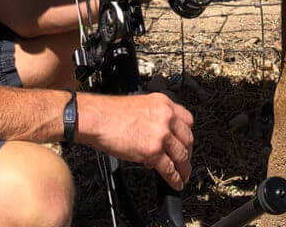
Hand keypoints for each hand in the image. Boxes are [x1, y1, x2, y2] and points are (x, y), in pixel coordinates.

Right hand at [77, 92, 194, 189]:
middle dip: (188, 152)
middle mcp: (166, 117)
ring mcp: (161, 134)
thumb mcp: (140, 106)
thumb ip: (154, 117)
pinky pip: (170, 169)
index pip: (187, 119)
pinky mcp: (154, 151)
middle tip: (185, 160)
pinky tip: (176, 183)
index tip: (186, 141)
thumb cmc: (110, 112)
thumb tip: (159, 134)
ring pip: (182, 155)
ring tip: (183, 175)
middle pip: (188, 138)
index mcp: (163, 103)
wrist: (98, 118)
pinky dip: (175, 178)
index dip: (187, 134)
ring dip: (184, 168)